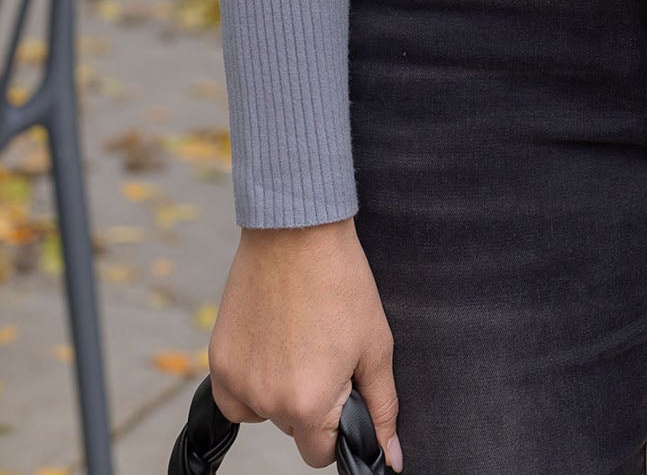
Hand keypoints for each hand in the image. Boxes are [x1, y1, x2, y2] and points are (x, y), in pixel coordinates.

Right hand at [208, 216, 403, 469]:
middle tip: (324, 351)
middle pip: (293, 429)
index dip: (338, 426)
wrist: (297, 231)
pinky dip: (251, 381)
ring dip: (280, 391)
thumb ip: (383, 408)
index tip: (343, 392)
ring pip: (264, 412)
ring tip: (299, 339)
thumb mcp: (375, 347)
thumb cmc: (342, 283)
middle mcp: (267, 402)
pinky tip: (272, 342)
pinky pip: (235, 395)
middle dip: (311, 403)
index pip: (320, 454)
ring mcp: (237, 382)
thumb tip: (392, 460)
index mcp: (309, 404)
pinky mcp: (218, 361)